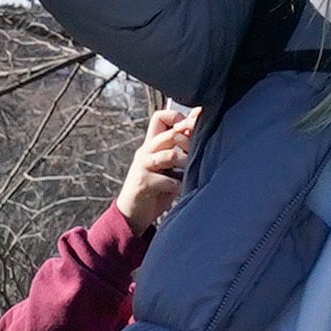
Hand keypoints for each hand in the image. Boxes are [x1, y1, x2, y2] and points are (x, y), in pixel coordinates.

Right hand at [112, 103, 199, 224]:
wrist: (131, 214)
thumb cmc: (156, 189)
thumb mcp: (168, 167)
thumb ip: (179, 150)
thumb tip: (199, 127)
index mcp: (151, 144)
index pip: (160, 117)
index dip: (178, 118)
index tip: (192, 128)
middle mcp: (146, 151)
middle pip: (170, 134)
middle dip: (189, 143)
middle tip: (197, 154)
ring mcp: (143, 166)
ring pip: (170, 155)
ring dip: (186, 163)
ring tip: (191, 173)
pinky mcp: (143, 183)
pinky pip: (167, 180)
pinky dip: (180, 186)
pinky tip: (184, 190)